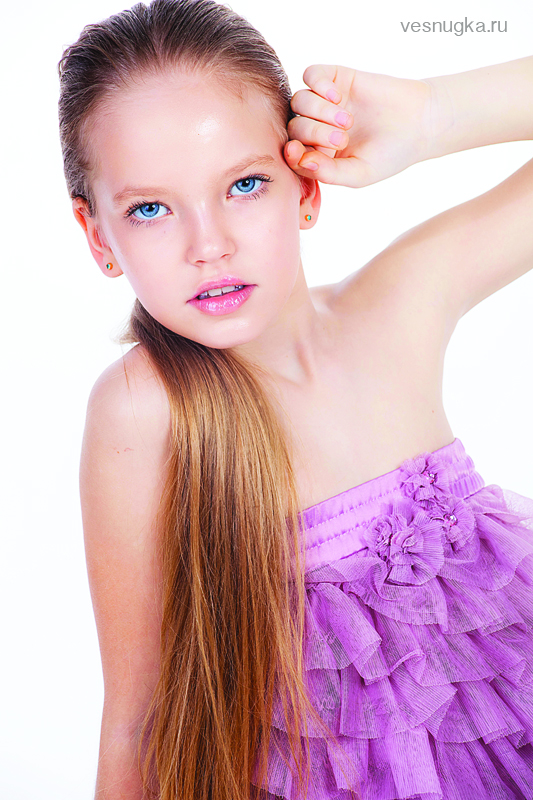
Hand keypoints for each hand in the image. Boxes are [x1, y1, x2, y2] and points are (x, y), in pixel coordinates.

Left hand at [285, 64, 435, 187]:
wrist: (420, 123)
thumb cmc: (390, 154)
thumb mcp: (359, 173)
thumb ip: (328, 173)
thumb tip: (301, 161)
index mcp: (319, 154)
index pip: (292, 153)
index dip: (291, 153)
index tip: (298, 153)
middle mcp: (318, 127)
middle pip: (294, 126)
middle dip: (313, 134)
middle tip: (341, 139)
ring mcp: (325, 102)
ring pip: (300, 101)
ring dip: (318, 111)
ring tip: (347, 121)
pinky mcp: (336, 78)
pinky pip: (311, 74)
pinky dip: (319, 85)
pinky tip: (339, 97)